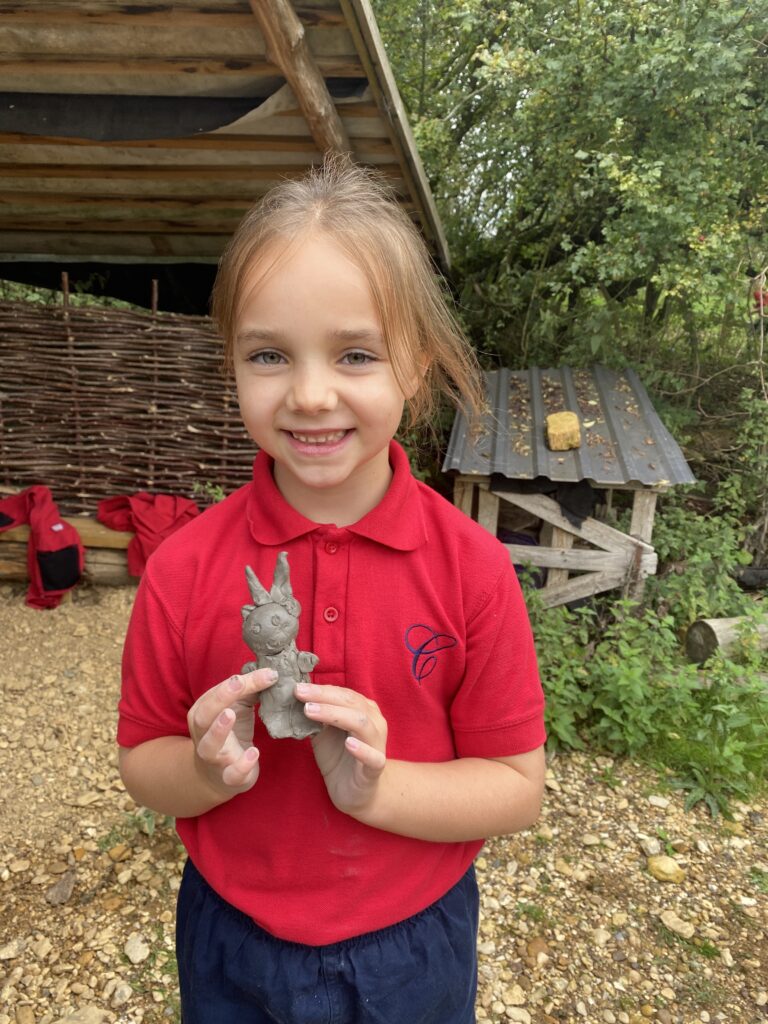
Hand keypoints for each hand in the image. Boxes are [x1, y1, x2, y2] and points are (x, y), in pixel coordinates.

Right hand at [187, 668, 276, 799]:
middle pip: (205, 714)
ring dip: (219, 730)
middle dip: (220, 697)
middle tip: (238, 683)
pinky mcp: (227, 777)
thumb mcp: (238, 708)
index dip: (239, 682)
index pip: (217, 693)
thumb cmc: (230, 733)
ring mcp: (213, 758)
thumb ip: (249, 690)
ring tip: (231, 714)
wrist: (219, 775)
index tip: (268, 673)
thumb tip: (271, 671)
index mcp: (203, 712)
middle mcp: (203, 734)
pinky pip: (231, 773)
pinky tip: (254, 752)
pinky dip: (241, 764)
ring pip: (209, 745)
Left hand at [295, 682, 386, 816]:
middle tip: (299, 693)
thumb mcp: (323, 732)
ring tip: (310, 712)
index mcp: (364, 709)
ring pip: (361, 724)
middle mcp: (374, 722)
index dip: (320, 689)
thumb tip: (295, 697)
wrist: (355, 792)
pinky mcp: (376, 768)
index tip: (297, 686)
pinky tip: (349, 743)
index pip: (343, 693)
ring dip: (335, 715)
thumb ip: (315, 716)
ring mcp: (377, 744)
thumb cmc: (339, 757)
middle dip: (323, 696)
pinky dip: (362, 749)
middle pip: (351, 703)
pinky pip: (373, 757)